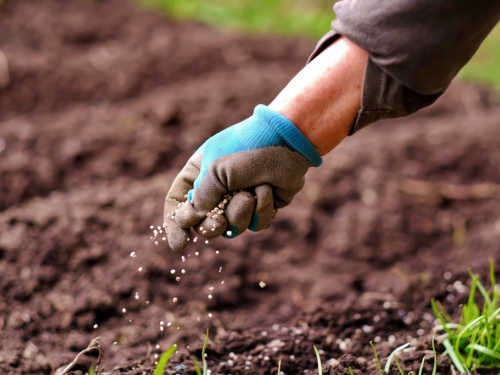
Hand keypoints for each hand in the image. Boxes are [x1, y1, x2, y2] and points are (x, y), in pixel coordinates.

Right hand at [163, 105, 321, 250]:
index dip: (175, 225)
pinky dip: (262, 210)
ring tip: (250, 192)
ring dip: (240, 213)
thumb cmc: (247, 148)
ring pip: (232, 228)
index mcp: (199, 173)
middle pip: (204, 224)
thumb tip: (189, 221)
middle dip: (212, 226)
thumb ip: (201, 198)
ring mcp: (240, 199)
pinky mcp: (262, 207)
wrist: (287, 142)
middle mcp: (217, 189)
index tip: (180, 244)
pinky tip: (267, 190)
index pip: (178, 203)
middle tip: (219, 223)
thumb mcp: (216, 170)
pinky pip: (255, 225)